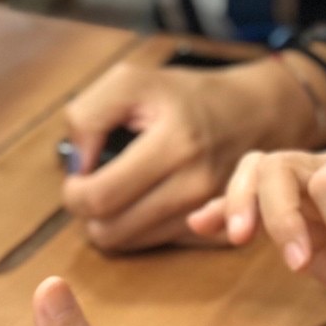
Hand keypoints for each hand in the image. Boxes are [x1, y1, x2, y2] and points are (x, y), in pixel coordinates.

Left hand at [61, 60, 312, 251]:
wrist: (251, 112)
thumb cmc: (184, 95)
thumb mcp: (131, 81)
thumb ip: (89, 115)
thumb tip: (77, 165)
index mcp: (174, 143)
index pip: (101, 197)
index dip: (74, 191)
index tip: (78, 174)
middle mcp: (195, 184)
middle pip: (111, 231)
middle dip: (87, 211)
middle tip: (91, 185)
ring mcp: (207, 212)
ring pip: (129, 244)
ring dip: (112, 222)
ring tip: (118, 189)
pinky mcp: (213, 229)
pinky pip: (154, 244)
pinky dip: (139, 228)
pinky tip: (144, 199)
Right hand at [188, 140, 325, 312]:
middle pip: (281, 165)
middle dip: (276, 211)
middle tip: (295, 263)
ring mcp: (308, 188)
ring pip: (259, 172)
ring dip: (242, 203)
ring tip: (237, 239)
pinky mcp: (294, 215)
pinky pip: (251, 199)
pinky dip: (226, 210)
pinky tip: (202, 224)